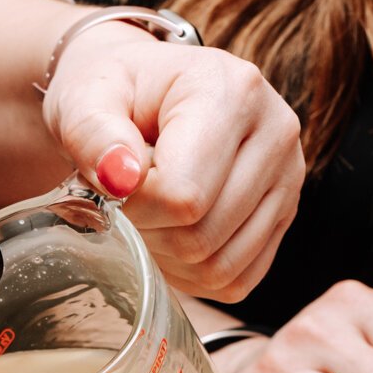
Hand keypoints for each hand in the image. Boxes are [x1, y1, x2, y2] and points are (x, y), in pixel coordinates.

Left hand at [43, 21, 304, 301]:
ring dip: (166, 256)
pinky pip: (236, 279)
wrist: (140, 93)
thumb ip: (93, 134)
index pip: (184, 195)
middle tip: (125, 199)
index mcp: (233, 92)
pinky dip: (192, 273)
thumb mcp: (85, 99)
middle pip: (203, 235)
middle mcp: (275, 132)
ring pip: (220, 266)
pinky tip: (169, 234)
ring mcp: (287, 177)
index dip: (134, 207)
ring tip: (147, 211)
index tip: (111, 184)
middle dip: (147, 230)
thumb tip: (120, 177)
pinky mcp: (283, 213)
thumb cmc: (113, 93)